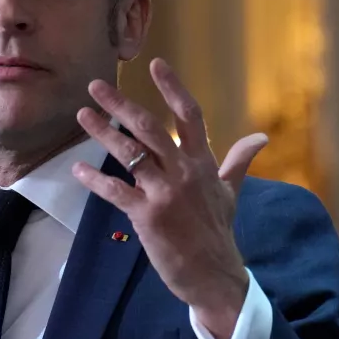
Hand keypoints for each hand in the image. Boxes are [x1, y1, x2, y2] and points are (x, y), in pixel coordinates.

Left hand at [72, 58, 267, 338]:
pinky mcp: (147, 216)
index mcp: (203, 163)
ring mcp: (165, 193)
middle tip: (95, 86)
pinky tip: (78, 169)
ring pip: (129, 154)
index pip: (190, 116)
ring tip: (82, 116)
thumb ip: (238, 161)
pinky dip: (95, 179)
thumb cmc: (219, 232)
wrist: (214, 275)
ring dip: (102, 133)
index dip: (172, 87)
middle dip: (120, 104)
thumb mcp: (230, 192)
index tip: (155, 64)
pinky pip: (116, 191)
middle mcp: (184, 172)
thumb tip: (261, 137)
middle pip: (150, 128)